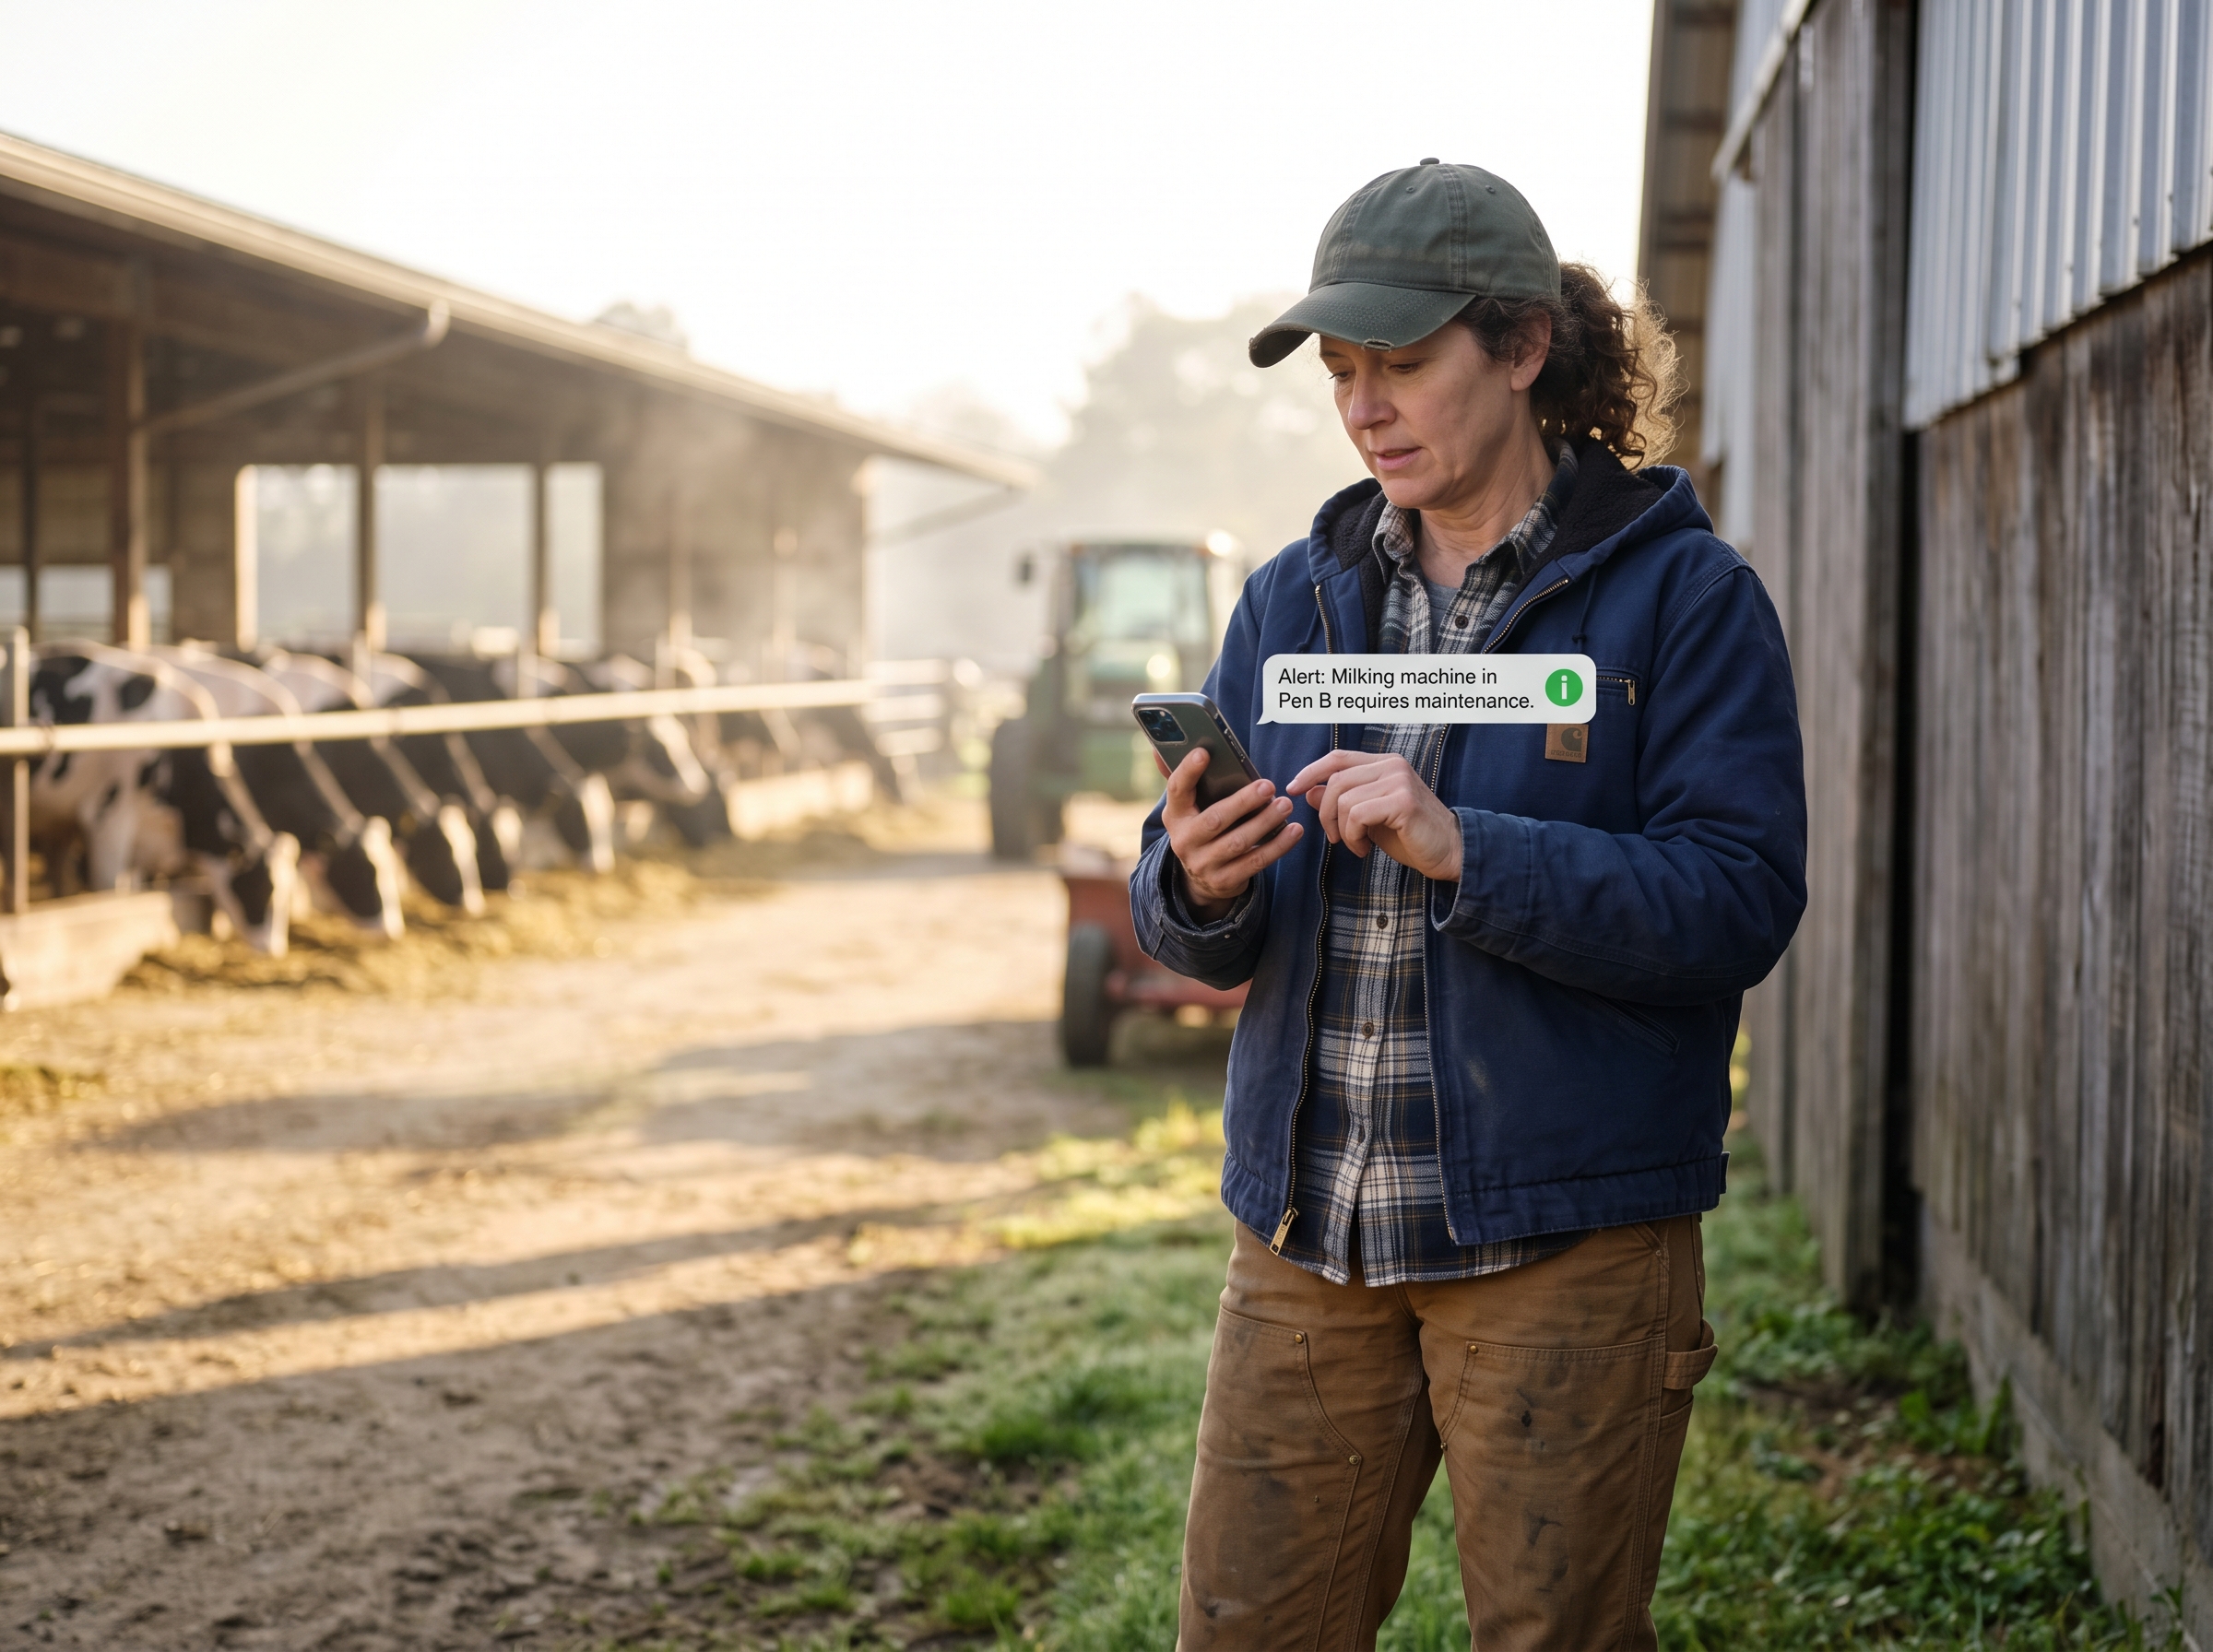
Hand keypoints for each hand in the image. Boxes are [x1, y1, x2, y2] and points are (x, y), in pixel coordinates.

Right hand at [1161, 748, 1301, 920]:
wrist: (1201, 880)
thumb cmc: (1201, 828)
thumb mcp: (1188, 809)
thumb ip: (1183, 779)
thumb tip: (1158, 746)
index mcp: (1175, 816)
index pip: (1177, 790)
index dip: (1188, 771)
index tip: (1204, 752)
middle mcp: (1184, 841)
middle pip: (1215, 819)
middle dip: (1243, 802)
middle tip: (1268, 785)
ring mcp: (1204, 864)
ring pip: (1238, 842)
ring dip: (1265, 822)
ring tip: (1285, 805)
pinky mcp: (1225, 881)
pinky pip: (1256, 862)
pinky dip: (1278, 846)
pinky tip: (1293, 831)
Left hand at [1283, 750, 1463, 880]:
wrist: (1448, 852)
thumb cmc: (1409, 835)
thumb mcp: (1369, 816)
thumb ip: (1343, 800)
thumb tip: (1309, 790)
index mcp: (1384, 764)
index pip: (1338, 758)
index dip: (1311, 771)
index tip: (1292, 788)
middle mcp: (1392, 766)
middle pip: (1336, 781)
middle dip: (1325, 814)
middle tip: (1335, 838)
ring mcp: (1399, 781)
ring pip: (1344, 800)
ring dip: (1342, 830)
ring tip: (1357, 845)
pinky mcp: (1403, 801)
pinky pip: (1357, 815)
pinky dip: (1353, 837)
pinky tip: (1365, 849)